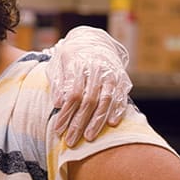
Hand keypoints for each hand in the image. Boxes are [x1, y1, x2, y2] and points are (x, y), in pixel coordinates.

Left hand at [45, 26, 131, 145]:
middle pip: (88, 100)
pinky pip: (121, 96)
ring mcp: (111, 74)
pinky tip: (112, 124)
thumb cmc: (70, 56)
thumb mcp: (58, 63)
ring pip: (106, 100)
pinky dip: (118, 110)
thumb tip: (57, 103)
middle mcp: (96, 69)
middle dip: (79, 123)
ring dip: (98, 121)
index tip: (58, 130)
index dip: (66, 113)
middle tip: (71, 141)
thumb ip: (58, 81)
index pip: (72, 93)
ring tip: (89, 137)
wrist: (92, 39)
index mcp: (78, 63)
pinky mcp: (122, 78)